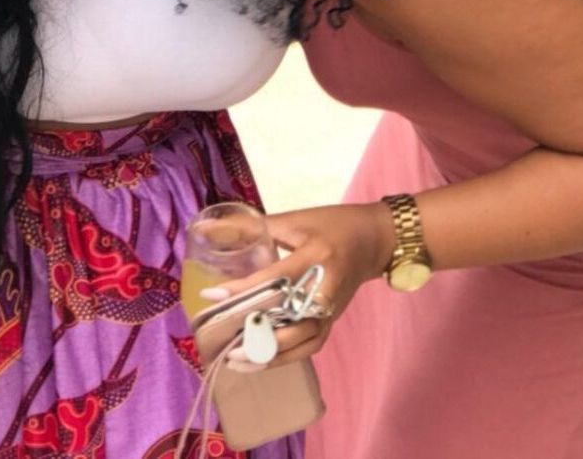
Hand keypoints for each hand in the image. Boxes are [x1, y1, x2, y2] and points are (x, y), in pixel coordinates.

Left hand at [202, 202, 393, 371]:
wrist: (375, 239)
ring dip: (270, 354)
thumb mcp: (293, 220)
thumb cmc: (332, 225)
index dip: (243, 289)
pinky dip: (286, 357)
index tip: (212, 296)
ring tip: (238, 359)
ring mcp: (332, 307)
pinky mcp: (333, 320)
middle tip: (223, 341)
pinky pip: (310, 346)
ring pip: (302, 339)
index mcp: (317, 256)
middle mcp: (326, 286)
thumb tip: (206, 229)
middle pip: (291, 317)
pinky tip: (260, 361)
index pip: (276, 278)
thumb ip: (249, 226)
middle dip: (256, 332)